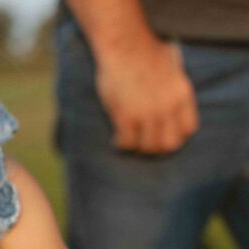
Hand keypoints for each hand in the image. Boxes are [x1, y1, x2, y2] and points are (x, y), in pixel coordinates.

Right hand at [95, 37, 197, 153]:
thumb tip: (173, 79)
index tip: (164, 133)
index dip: (176, 134)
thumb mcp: (174, 63)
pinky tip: (116, 138)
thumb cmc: (146, 48)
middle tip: (145, 142)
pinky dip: (121, 144)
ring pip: (148, 146)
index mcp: (182, 94)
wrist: (125, 45)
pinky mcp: (126, 116)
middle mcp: (168, 107)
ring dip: (139, 147)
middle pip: (170, 144)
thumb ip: (176, 79)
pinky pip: (127, 142)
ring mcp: (147, 113)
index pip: (188, 128)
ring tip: (130, 141)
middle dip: (157, 147)